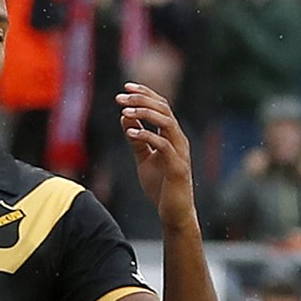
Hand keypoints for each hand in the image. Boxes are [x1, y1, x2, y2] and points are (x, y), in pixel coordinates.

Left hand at [115, 81, 198, 226]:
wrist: (173, 213)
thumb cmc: (160, 186)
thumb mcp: (144, 158)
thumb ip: (136, 139)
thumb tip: (125, 116)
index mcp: (172, 135)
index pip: (161, 106)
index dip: (145, 93)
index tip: (125, 87)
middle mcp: (179, 139)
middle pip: (164, 109)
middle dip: (141, 99)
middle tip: (120, 97)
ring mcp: (180, 152)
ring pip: (166, 122)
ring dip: (145, 113)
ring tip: (125, 110)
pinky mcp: (177, 167)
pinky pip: (163, 145)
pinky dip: (147, 135)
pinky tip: (130, 132)